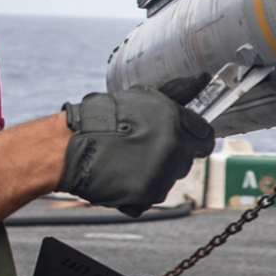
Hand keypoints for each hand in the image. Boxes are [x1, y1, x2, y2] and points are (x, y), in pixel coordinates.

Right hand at [59, 82, 214, 215]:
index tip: (178, 141)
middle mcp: (172, 146)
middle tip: (141, 149)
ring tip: (127, 161)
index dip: (193, 140)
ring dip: (152, 175)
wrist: (69, 145)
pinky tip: (120, 176)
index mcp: (175, 120)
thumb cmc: (104, 117)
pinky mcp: (145, 194)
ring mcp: (160, 172)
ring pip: (167, 180)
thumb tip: (203, 77)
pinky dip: (136, 193)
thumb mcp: (144, 96)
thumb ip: (179, 90)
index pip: (206, 138)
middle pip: (185, 161)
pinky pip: (149, 198)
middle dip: (169, 157)